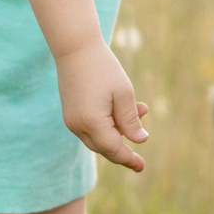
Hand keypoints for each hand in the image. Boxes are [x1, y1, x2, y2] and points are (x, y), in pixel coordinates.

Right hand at [58, 42, 147, 170]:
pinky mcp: (71, 113)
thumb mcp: (123, 93)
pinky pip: (91, 127)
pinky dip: (108, 124)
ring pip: (98, 138)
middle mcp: (77, 126)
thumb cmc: (103, 68)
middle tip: (140, 158)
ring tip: (142, 109)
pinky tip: (125, 108)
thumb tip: (140, 141)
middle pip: (104, 148)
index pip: (113, 149)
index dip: (128, 158)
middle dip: (123, 150)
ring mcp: (71, 120)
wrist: (75, 48)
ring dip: (119, 131)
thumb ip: (131, 120)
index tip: (141, 166)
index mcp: (92, 122)